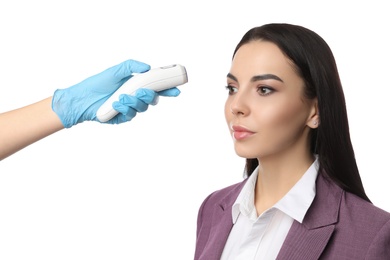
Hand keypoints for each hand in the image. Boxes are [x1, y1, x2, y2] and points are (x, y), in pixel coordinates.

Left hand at [52, 59, 179, 127]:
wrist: (82, 99)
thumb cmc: (98, 84)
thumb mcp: (115, 71)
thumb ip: (131, 66)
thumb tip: (148, 67)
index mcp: (136, 85)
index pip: (157, 88)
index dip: (168, 90)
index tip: (176, 90)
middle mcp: (135, 97)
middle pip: (153, 99)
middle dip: (150, 96)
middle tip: (141, 92)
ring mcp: (130, 108)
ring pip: (143, 108)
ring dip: (134, 102)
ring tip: (121, 97)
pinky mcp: (123, 117)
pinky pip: (131, 115)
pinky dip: (125, 109)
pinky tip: (116, 104)